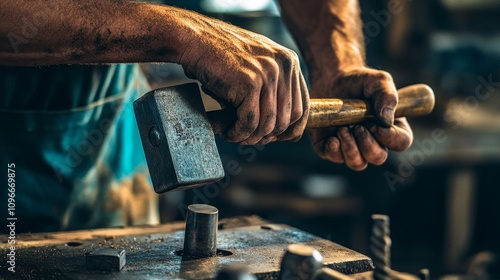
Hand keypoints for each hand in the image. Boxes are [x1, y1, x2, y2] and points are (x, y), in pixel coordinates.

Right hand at [179, 15, 308, 144]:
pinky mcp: (250, 83)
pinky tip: (229, 132)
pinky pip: (249, 122)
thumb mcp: (257, 64)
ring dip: (251, 137)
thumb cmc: (222, 55)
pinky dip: (238, 133)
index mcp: (289, 61)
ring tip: (237, 136)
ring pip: (268, 124)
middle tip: (251, 139)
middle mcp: (283, 66)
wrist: (196, 40)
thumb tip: (282, 126)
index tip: (280, 139)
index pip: (303, 105)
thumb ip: (274, 85)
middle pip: (287, 119)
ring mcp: (268, 74)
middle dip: (268, 136)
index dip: (293, 129)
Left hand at [309, 68, 412, 170]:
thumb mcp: (379, 81)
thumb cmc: (361, 81)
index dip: (389, 137)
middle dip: (367, 144)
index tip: (374, 123)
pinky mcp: (331, 147)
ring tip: (343, 129)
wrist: (333, 79)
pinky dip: (334, 150)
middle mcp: (375, 141)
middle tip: (357, 126)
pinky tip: (333, 137)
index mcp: (393, 128)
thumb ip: (388, 96)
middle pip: (378, 157)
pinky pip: (334, 158)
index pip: (401, 143)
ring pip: (357, 163)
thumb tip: (386, 120)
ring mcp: (353, 147)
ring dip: (351, 149)